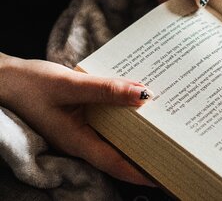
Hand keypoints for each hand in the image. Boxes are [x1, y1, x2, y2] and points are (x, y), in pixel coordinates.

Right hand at [0, 53, 153, 185]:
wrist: (5, 79)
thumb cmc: (30, 85)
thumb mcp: (69, 86)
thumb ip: (105, 90)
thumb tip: (142, 94)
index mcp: (79, 141)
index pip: (117, 164)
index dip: (142, 172)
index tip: (167, 173)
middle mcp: (83, 139)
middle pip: (120, 151)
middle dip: (147, 150)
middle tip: (175, 144)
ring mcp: (82, 128)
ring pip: (116, 134)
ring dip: (138, 130)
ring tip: (165, 122)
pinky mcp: (81, 115)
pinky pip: (108, 118)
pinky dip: (124, 112)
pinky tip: (137, 100)